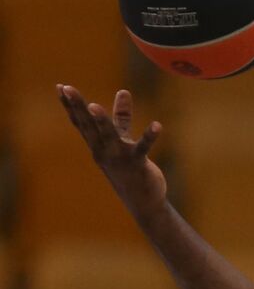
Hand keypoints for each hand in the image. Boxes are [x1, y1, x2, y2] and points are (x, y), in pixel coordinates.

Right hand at [57, 85, 166, 219]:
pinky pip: (143, 148)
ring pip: (109, 137)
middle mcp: (104, 151)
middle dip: (78, 107)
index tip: (60, 87)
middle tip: (67, 88)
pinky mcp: (138, 164)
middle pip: (89, 126)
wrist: (142, 201)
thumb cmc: (129, 170)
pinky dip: (150, 137)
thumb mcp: (122, 141)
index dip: (70, 106)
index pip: (81, 123)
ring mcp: (119, 158)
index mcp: (98, 145)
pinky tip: (158, 125)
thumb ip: (122, 117)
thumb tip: (123, 91)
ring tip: (95, 106)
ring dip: (102, 122)